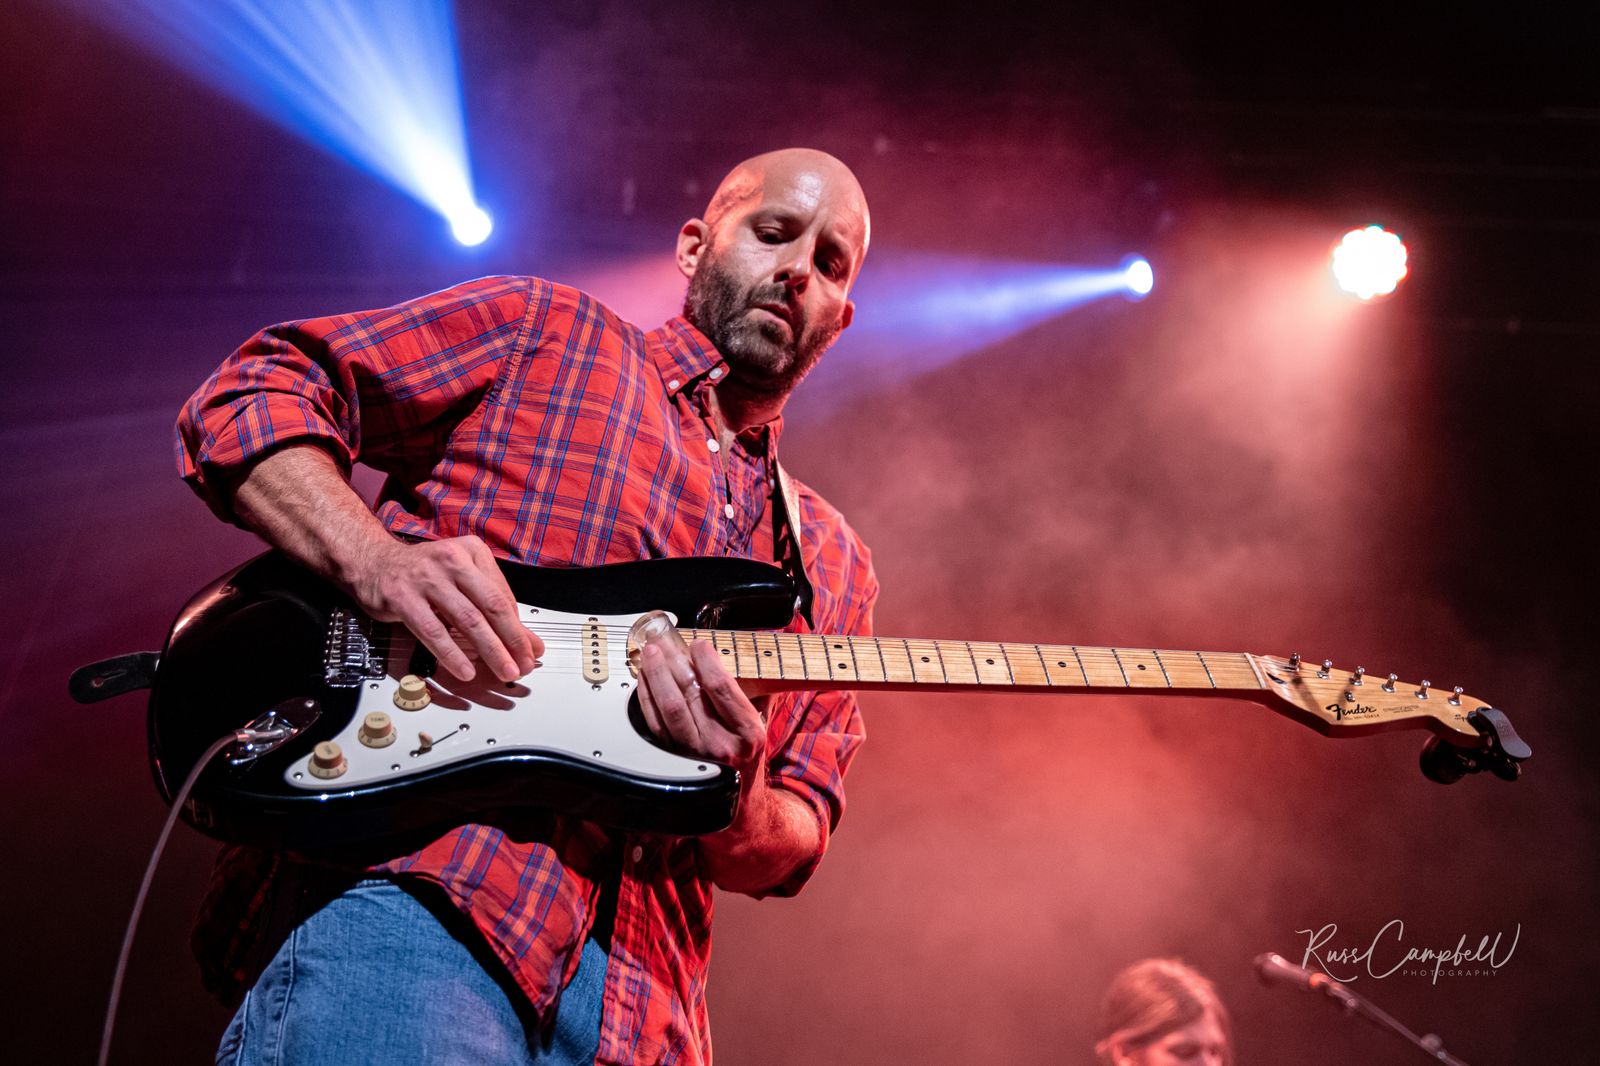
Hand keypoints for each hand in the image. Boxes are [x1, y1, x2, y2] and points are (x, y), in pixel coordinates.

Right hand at [344, 535, 541, 682]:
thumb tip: (527, 641)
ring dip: (490, 649)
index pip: (502, 595)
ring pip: (467, 619)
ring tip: (503, 670)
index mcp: (472, 552)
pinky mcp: (404, 597)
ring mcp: (427, 578)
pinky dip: (452, 653)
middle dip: (513, 640)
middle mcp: (452, 561)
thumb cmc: (422, 573)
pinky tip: (465, 670)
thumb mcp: (460, 579)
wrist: (372, 561)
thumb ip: (491, 606)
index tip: (531, 651)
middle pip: (491, 606)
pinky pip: (434, 630)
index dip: (520, 627)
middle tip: (524, 664)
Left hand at [635, 638, 765, 768]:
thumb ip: (741, 687)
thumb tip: (710, 653)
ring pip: (669, 707)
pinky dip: (647, 695)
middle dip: (674, 662)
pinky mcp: (674, 755)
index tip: (697, 644)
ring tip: (651, 653)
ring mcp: (694, 753)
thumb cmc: (746, 744)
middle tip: (664, 641)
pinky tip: (645, 676)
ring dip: (657, 675)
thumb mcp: (758, 716)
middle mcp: (720, 744)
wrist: (739, 787)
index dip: (705, 661)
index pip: (721, 687)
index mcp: (747, 732)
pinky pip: (655, 721)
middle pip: (690, 694)